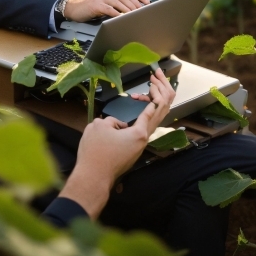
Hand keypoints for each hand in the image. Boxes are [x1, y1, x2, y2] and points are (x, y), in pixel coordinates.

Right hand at [57, 68, 175, 218]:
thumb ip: (111, 120)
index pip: (155, 107)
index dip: (155, 91)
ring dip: (155, 103)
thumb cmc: (95, 152)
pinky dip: (147, 114)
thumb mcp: (99, 126)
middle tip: (157, 77)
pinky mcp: (133, 149)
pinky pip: (146, 127)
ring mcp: (139, 146)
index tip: (152, 80)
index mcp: (140, 132)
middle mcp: (144, 139)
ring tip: (151, 88)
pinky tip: (141, 107)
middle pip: (161, 113)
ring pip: (155, 120)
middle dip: (161, 92)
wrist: (93, 177)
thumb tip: (118, 125)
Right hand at [64, 0, 148, 21]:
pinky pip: (109, 9)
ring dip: (128, 9)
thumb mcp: (103, 0)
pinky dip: (117, 14)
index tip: (148, 3)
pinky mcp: (96, 4)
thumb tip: (131, 8)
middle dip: (136, 5)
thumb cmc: (89, 6)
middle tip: (143, 12)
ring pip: (119, 2)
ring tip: (136, 15)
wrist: (72, 8)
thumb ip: (115, 1)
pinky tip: (122, 18)